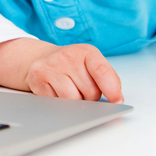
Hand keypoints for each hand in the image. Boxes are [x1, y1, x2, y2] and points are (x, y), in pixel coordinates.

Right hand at [0, 38, 122, 102]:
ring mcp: (50, 66)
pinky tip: (56, 91)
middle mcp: (67, 56)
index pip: (102, 72)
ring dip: (75, 103)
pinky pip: (55, 103)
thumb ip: (109, 79)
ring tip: (70, 90)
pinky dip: (58, 103)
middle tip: (82, 89)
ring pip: (73, 100)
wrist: (42, 59)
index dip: (112, 90)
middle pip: (90, 92)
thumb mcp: (93, 65)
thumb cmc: (73, 66)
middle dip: (90, 97)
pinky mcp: (37, 79)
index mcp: (87, 52)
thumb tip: (117, 100)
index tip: (118, 102)